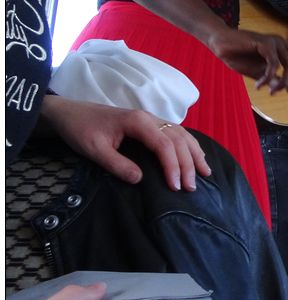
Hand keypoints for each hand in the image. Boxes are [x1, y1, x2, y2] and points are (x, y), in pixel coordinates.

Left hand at [40, 96, 210, 191]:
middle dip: (188, 164)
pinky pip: (177, 133)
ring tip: (205, 172)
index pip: (164, 144)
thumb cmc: (81, 130)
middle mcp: (150, 118)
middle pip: (177, 140)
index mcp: (137, 122)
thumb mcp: (93, 150)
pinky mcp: (150, 123)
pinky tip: (197, 155)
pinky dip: (189, 145)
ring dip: (195, 153)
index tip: (175, 186)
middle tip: (192, 187)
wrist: (70, 112)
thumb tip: (140, 179)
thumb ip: (116, 164)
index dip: (173, 166)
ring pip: (181, 134)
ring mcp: (152, 119)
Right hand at [207, 28, 287, 93]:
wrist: (219, 44)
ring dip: (283, 82)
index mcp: (282, 49)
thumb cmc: (237, 55)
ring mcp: (274, 41)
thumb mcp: (258, 71)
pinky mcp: (264, 42)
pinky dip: (268, 77)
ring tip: (271, 91)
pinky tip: (259, 85)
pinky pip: (274, 64)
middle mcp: (281, 43)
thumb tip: (283, 86)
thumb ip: (271, 78)